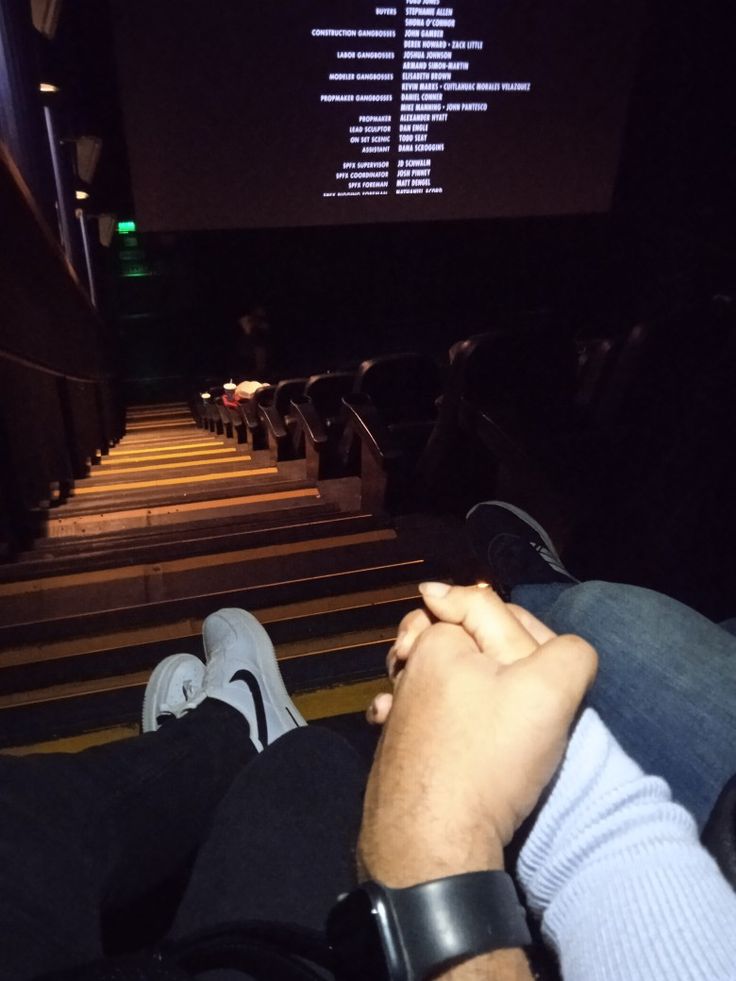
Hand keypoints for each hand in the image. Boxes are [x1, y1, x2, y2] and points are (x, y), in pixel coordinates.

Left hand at [358, 583, 596, 886]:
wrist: (433, 845)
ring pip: (433, 680)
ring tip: (482, 713)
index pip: (482, 605)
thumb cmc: (490, 759)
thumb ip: (570, 651)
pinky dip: (430, 722)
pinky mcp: (394, 753)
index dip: (519, 626)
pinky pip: (417, 721)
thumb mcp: (552, 691)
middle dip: (479, 650)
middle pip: (454, 640)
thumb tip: (565, 648)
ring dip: (452, 686)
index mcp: (439, 641)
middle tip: (509, 683)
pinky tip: (445, 740)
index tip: (532, 659)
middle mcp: (408, 670)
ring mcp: (396, 713)